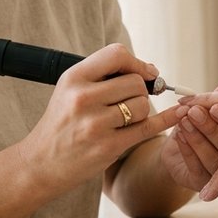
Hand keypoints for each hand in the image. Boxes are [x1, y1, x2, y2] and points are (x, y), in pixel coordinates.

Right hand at [23, 43, 179, 187]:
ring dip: (141, 111)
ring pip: (142, 105)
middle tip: (131, 102)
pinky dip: (166, 119)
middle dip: (141, 91)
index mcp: (74, 77)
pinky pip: (148, 127)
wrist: (40, 163)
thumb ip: (103, 75)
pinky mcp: (108, 146)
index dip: (137, 62)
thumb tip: (149, 71)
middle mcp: (83, 97)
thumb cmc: (61, 124)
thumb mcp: (70, 90)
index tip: (146, 72)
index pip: (117, 54)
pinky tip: (177, 114)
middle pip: (136, 82)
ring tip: (124, 120)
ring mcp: (96, 123)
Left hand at [159, 82, 217, 189]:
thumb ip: (217, 100)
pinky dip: (188, 150)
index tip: (215, 105)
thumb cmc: (196, 128)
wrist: (175, 152)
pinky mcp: (204, 184)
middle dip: (211, 127)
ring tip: (185, 120)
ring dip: (198, 138)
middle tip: (197, 112)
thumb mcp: (206, 110)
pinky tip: (179, 135)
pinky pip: (197, 168)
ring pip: (214, 159)